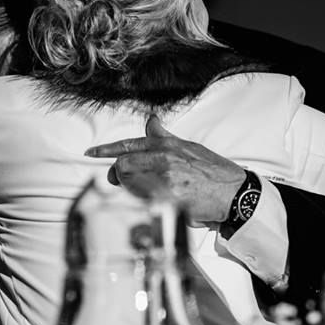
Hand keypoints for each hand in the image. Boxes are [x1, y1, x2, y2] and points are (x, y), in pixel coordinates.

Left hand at [85, 115, 246, 224]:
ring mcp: (165, 179)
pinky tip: (156, 203)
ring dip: (133, 190)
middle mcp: (164, 158)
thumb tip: (151, 122)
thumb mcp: (189, 147)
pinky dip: (145, 203)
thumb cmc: (212, 171)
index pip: (129, 144)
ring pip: (131, 184)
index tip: (91, 152)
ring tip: (148, 193)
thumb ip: (165, 137)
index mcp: (167, 145)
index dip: (106, 149)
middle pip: (124, 165)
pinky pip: (143, 202)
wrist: (233, 192)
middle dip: (119, 175)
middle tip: (122, 182)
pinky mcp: (168, 198)